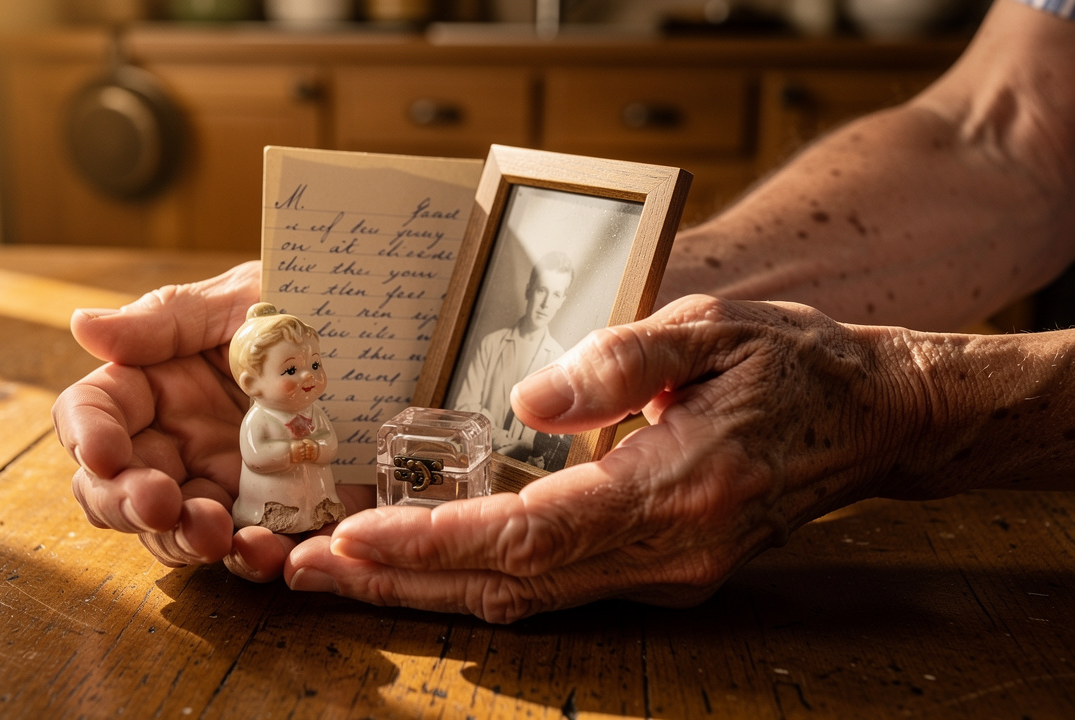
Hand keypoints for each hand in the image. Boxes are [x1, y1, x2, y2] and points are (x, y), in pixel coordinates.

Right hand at [52, 262, 371, 579]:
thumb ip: (168, 319)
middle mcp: (177, 444)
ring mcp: (223, 485)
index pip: (94, 414)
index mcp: (154, 385)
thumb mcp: (243, 300)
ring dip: (185, 541)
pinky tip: (271, 552)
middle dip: (127, 506)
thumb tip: (83, 325)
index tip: (105, 455)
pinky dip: (255, 558)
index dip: (88, 437)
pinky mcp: (277, 514)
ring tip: (217, 535)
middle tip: (159, 507)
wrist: (380, 338)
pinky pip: (254, 549)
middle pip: (117, 490)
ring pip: (176, 532)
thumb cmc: (303, 306)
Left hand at [284, 295, 925, 621]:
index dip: (431, 543)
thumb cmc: (794, 363)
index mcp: (676, 488)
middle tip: (304, 568)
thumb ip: (619, 361)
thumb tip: (524, 401)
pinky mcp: (661, 572)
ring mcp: (666, 574)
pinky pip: (554, 588)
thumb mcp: (712, 329)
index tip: (347, 539)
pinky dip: (478, 578)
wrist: (875, 419)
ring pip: (526, 599)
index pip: (528, 532)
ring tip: (338, 571)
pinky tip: (423, 561)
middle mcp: (667, 552)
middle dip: (401, 584)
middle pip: (510, 585)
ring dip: (428, 590)